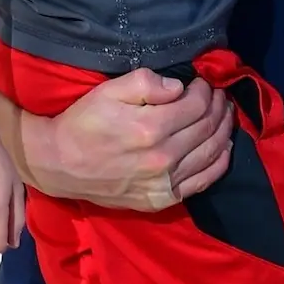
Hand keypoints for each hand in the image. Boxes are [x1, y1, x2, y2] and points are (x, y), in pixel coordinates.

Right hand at [25, 67, 233, 210]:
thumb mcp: (109, 91)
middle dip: (218, 107)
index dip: (205, 90)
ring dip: (224, 130)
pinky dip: (219, 163)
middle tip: (219, 95)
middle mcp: (163, 157)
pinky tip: (224, 148)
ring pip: (211, 153)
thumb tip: (179, 87)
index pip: (196, 105)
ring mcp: (164, 182)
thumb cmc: (83, 123)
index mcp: (151, 127)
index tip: (202, 83)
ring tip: (225, 114)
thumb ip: (146, 83)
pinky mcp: (161, 200)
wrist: (58, 164)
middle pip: (207, 127)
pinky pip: (203, 182)